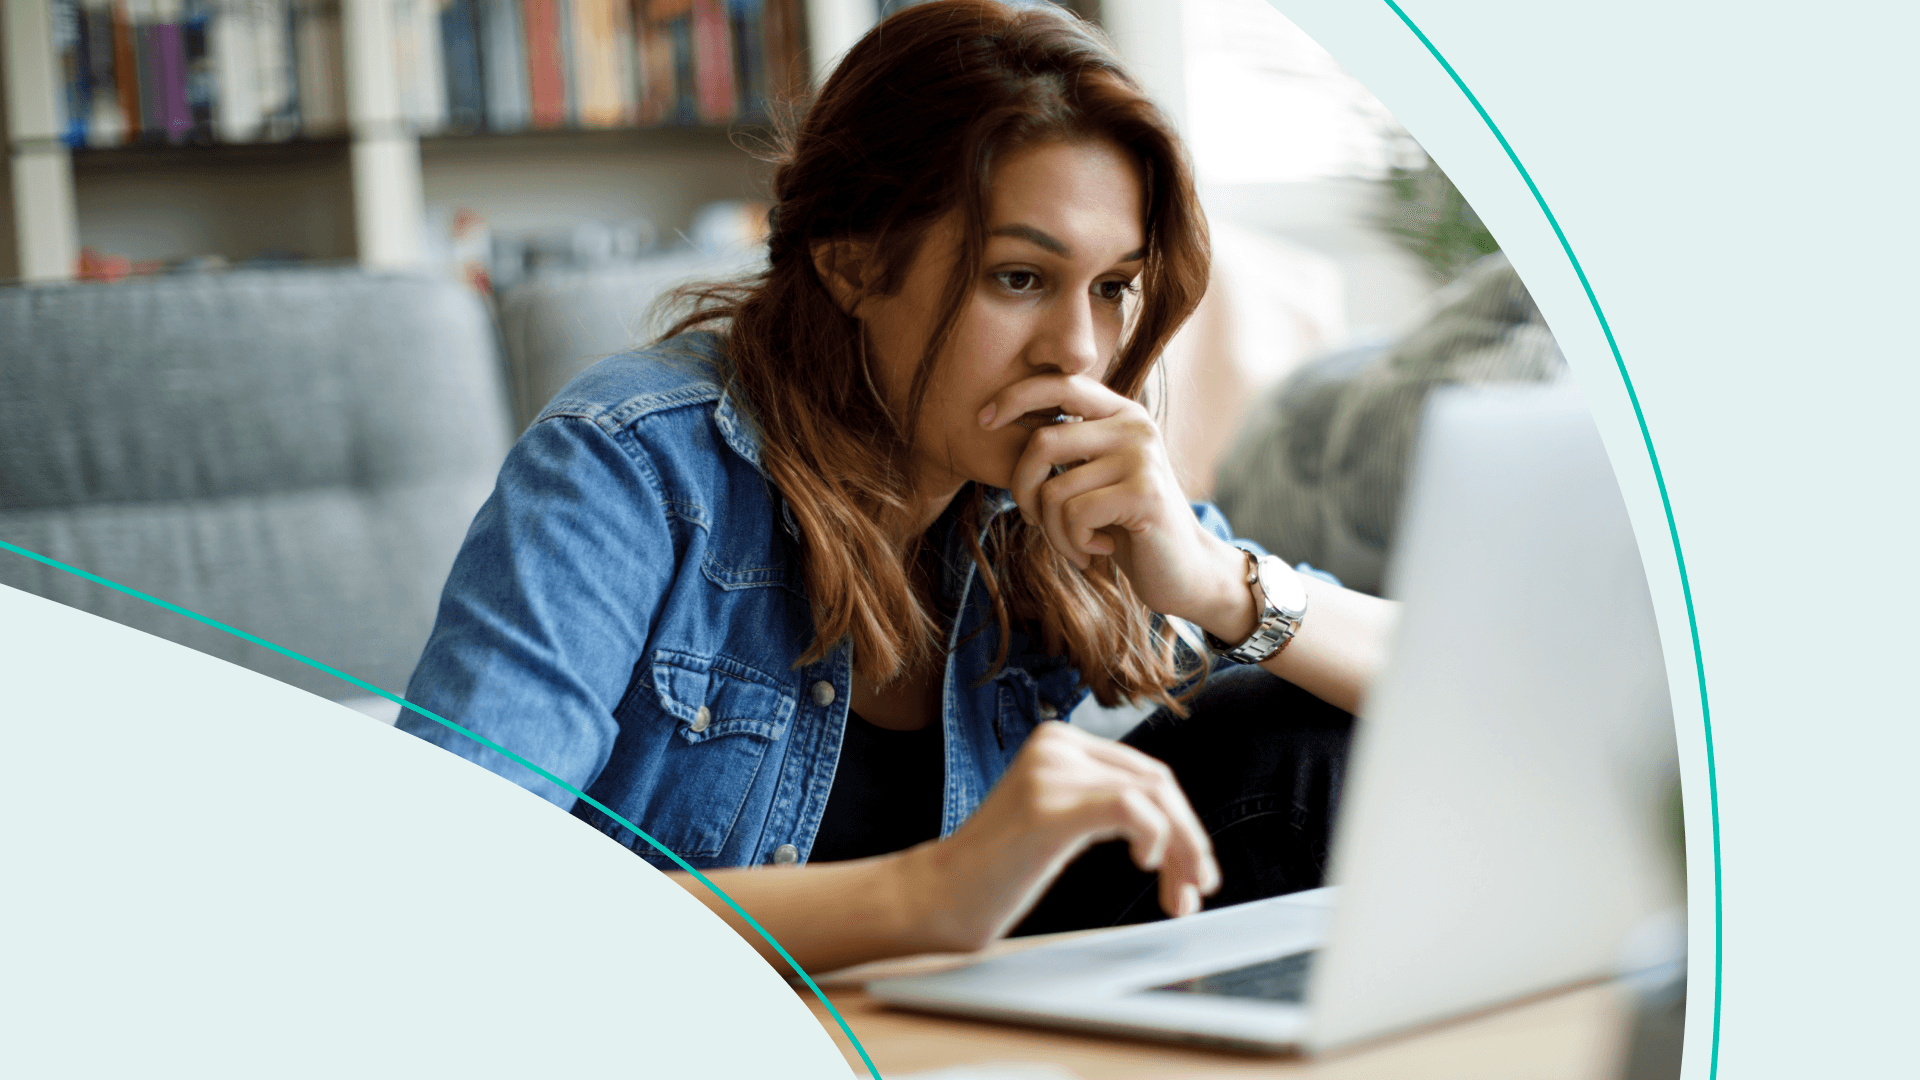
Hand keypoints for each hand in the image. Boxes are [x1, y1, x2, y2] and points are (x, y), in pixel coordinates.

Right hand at [896, 720, 1220, 951]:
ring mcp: (1051, 771)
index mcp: (1059, 740)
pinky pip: (1131, 809)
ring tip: (1180, 896)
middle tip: (1198, 889)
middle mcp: (1056, 744)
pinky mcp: (1050, 805)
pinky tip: (1147, 864)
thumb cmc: (999, 870)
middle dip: (1189, 840)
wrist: (939, 896)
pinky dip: (1156, 837)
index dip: (1182, 823)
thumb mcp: (1059, 819)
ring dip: (1181, 851)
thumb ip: (1105, 804)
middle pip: (1157, 782)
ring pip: (1153, 796)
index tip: (1193, 871)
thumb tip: (1182, 830)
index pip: (1145, 771)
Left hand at [978, 373, 1254, 634]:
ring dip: (1053, 532)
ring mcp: (1142, 457)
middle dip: (1023, 491)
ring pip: (1054, 491)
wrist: (1183, 571)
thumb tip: (998, 419)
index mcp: (1120, 413)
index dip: (1016, 397)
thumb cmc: (1126, 526)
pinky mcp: (1144, 493)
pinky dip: (1073, 544)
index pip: (1059, 384)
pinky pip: (1074, 516)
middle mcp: (1134, 425)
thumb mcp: (1095, 477)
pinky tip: (1099, 550)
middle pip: (1042, 443)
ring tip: (1077, 545)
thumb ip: (1067, 449)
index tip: (983, 421)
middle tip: (1035, 521)